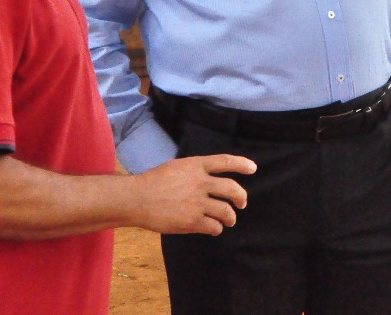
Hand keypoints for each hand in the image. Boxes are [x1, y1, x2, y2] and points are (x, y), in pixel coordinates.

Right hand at [129, 154, 255, 235]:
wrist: (137, 199)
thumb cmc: (153, 182)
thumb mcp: (177, 166)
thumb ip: (195, 170)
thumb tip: (210, 178)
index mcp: (196, 165)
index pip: (225, 161)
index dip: (242, 164)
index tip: (253, 168)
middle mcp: (200, 182)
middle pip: (233, 189)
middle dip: (241, 197)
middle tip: (242, 203)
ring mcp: (197, 202)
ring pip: (226, 211)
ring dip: (230, 217)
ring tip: (228, 220)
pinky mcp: (192, 221)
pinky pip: (214, 227)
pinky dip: (216, 229)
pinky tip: (213, 229)